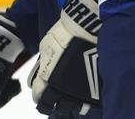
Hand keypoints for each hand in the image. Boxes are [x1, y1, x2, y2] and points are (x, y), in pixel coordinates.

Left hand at [28, 0, 100, 115]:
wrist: (86, 27)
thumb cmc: (64, 34)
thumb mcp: (45, 48)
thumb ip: (43, 65)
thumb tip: (41, 74)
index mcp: (47, 81)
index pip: (39, 97)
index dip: (39, 96)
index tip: (40, 94)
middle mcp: (63, 90)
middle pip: (55, 107)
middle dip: (53, 103)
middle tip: (53, 99)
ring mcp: (80, 90)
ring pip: (74, 106)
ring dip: (71, 101)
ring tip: (71, 96)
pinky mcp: (96, 88)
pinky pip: (90, 100)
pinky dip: (87, 97)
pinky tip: (85, 91)